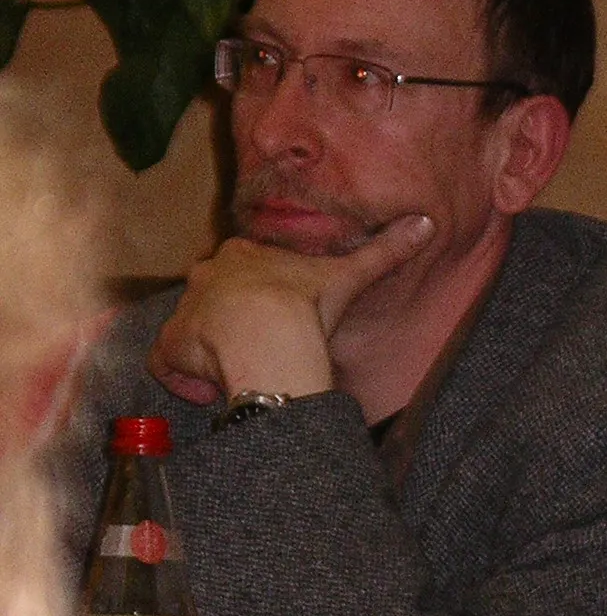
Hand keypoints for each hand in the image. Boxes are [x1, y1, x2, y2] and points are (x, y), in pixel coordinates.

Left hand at [148, 215, 433, 405]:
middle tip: (257, 345)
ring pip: (192, 329)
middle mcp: (208, 274)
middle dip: (229, 319)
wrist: (268, 332)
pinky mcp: (171, 346)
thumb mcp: (350, 273)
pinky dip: (184, 378)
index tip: (277, 314)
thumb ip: (385, 250)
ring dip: (211, 352)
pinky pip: (169, 363)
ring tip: (239, 372)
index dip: (258, 293)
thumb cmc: (307, 302)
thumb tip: (427, 224)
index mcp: (244, 253)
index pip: (243, 267)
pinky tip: (212, 391)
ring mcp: (186, 309)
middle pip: (212, 295)